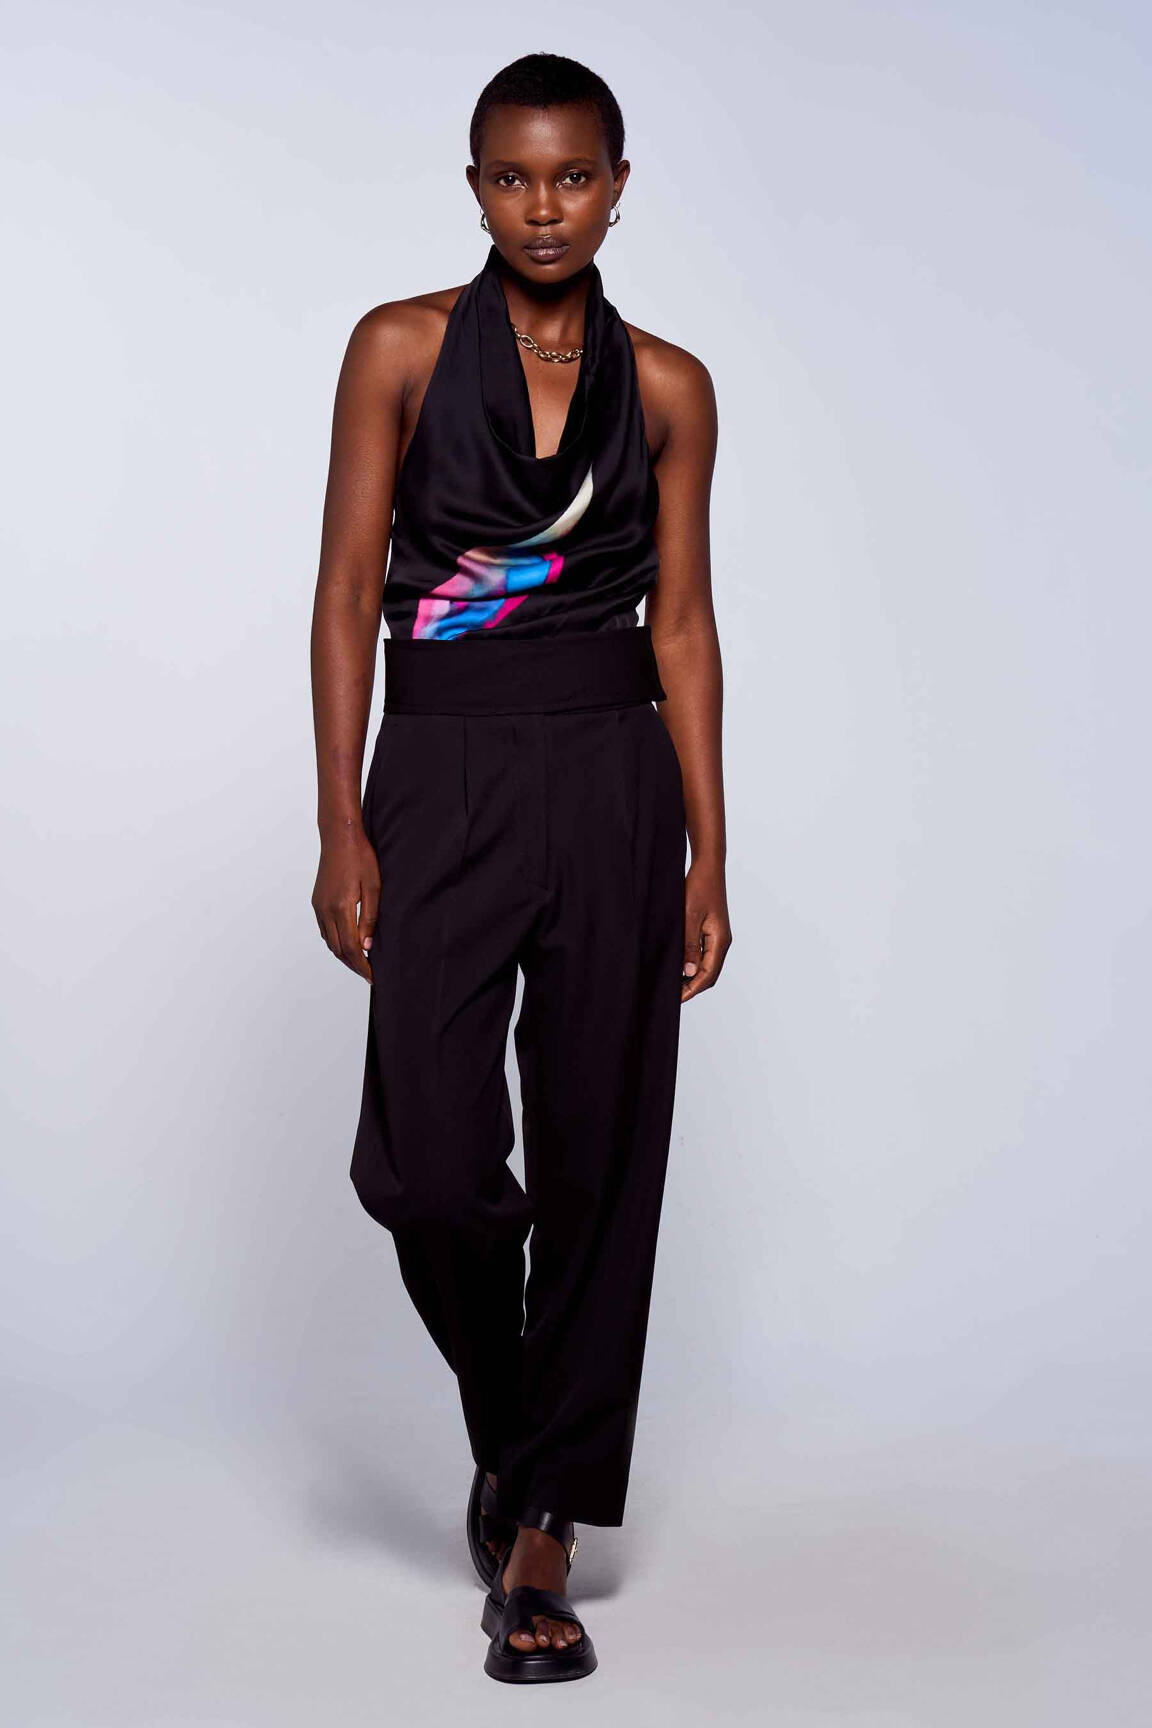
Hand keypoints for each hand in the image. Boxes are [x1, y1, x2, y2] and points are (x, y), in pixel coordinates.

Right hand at [311, 824, 379, 982]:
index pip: (351, 948)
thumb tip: (367, 945)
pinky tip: (348, 943)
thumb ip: (370, 918)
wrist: (339, 836)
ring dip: (344, 955)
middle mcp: (325, 910)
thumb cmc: (360, 857)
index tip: (372, 976)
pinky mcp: (317, 902)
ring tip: (361, 962)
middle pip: (338, 949)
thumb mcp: (374, 887)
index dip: (362, 966)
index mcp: (341, 907)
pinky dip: (336, 942)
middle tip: (369, 974)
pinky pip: (324, 930)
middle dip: (354, 965)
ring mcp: (318, 906)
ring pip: (330, 942)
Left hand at [681, 858, 731, 1002]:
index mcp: (720, 941)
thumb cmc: (698, 888)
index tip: (675, 998)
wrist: (707, 867)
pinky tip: (678, 964)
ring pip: (706, 965)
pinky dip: (692, 963)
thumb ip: (689, 945)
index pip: (707, 975)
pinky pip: (704, 954)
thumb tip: (689, 971)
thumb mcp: (689, 917)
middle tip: (672, 995)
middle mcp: (721, 941)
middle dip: (692, 987)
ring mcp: (717, 936)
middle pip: (709, 974)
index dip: (692, 989)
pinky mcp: (711, 930)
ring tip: (672, 982)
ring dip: (692, 976)